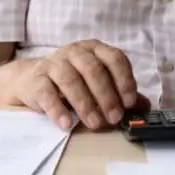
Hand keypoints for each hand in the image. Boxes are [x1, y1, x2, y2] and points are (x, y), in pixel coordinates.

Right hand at [11, 40, 140, 130]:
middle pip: (94, 70)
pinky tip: (67, 124)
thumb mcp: (97, 84)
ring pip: (71, 80)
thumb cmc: (71, 81)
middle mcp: (76, 52)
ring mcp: (54, 63)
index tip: (129, 102)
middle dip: (106, 95)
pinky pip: (47, 93)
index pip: (115, 58)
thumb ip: (119, 93)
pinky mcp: (36, 79)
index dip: (124, 80)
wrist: (30, 80)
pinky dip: (58, 109)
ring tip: (95, 123)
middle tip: (114, 118)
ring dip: (85, 104)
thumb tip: (144, 106)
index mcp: (95, 49)